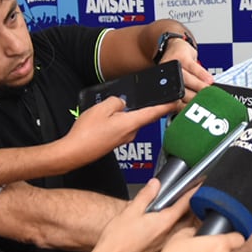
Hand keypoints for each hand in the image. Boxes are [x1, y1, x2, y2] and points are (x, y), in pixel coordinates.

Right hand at [59, 97, 174, 169]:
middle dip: (145, 107)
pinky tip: (105, 119)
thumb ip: (116, 102)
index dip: (167, 106)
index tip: (177, 101)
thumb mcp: (101, 108)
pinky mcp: (115, 142)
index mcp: (131, 123)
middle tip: (148, 98)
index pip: (155, 113)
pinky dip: (118, 121)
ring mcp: (123, 139)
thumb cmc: (86, 133)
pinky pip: (121, 127)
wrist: (74, 152)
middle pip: (143, 116)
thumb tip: (122, 102)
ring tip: (110, 109)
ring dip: (126, 114)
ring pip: (130, 121)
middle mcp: (131, 133)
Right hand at [82, 178, 195, 251]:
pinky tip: (163, 228)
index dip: (194, 192)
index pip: (185, 204)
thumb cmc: (116, 243)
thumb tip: (155, 185)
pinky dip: (174, 230)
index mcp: (164, 223)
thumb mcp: (130, 212)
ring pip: (181, 229)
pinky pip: (172, 238)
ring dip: (184, 219)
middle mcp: (168, 236)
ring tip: (181, 210)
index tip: (200, 185)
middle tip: (193, 196)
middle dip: (192, 206)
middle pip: (188, 218)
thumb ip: (145, 196)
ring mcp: (164, 246)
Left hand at [160, 37, 214, 104]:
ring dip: (200, 87)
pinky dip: (203, 75)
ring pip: (188, 80)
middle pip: (182, 92)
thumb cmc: (176, 70)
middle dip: (195, 99)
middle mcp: (166, 78)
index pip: (174, 102)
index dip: (185, 108)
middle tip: (207, 104)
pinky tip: (210, 80)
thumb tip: (197, 110)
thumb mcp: (176, 84)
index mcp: (164, 89)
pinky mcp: (182, 57)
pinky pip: (194, 68)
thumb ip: (183, 97)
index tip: (196, 113)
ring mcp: (174, 67)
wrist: (172, 47)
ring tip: (210, 92)